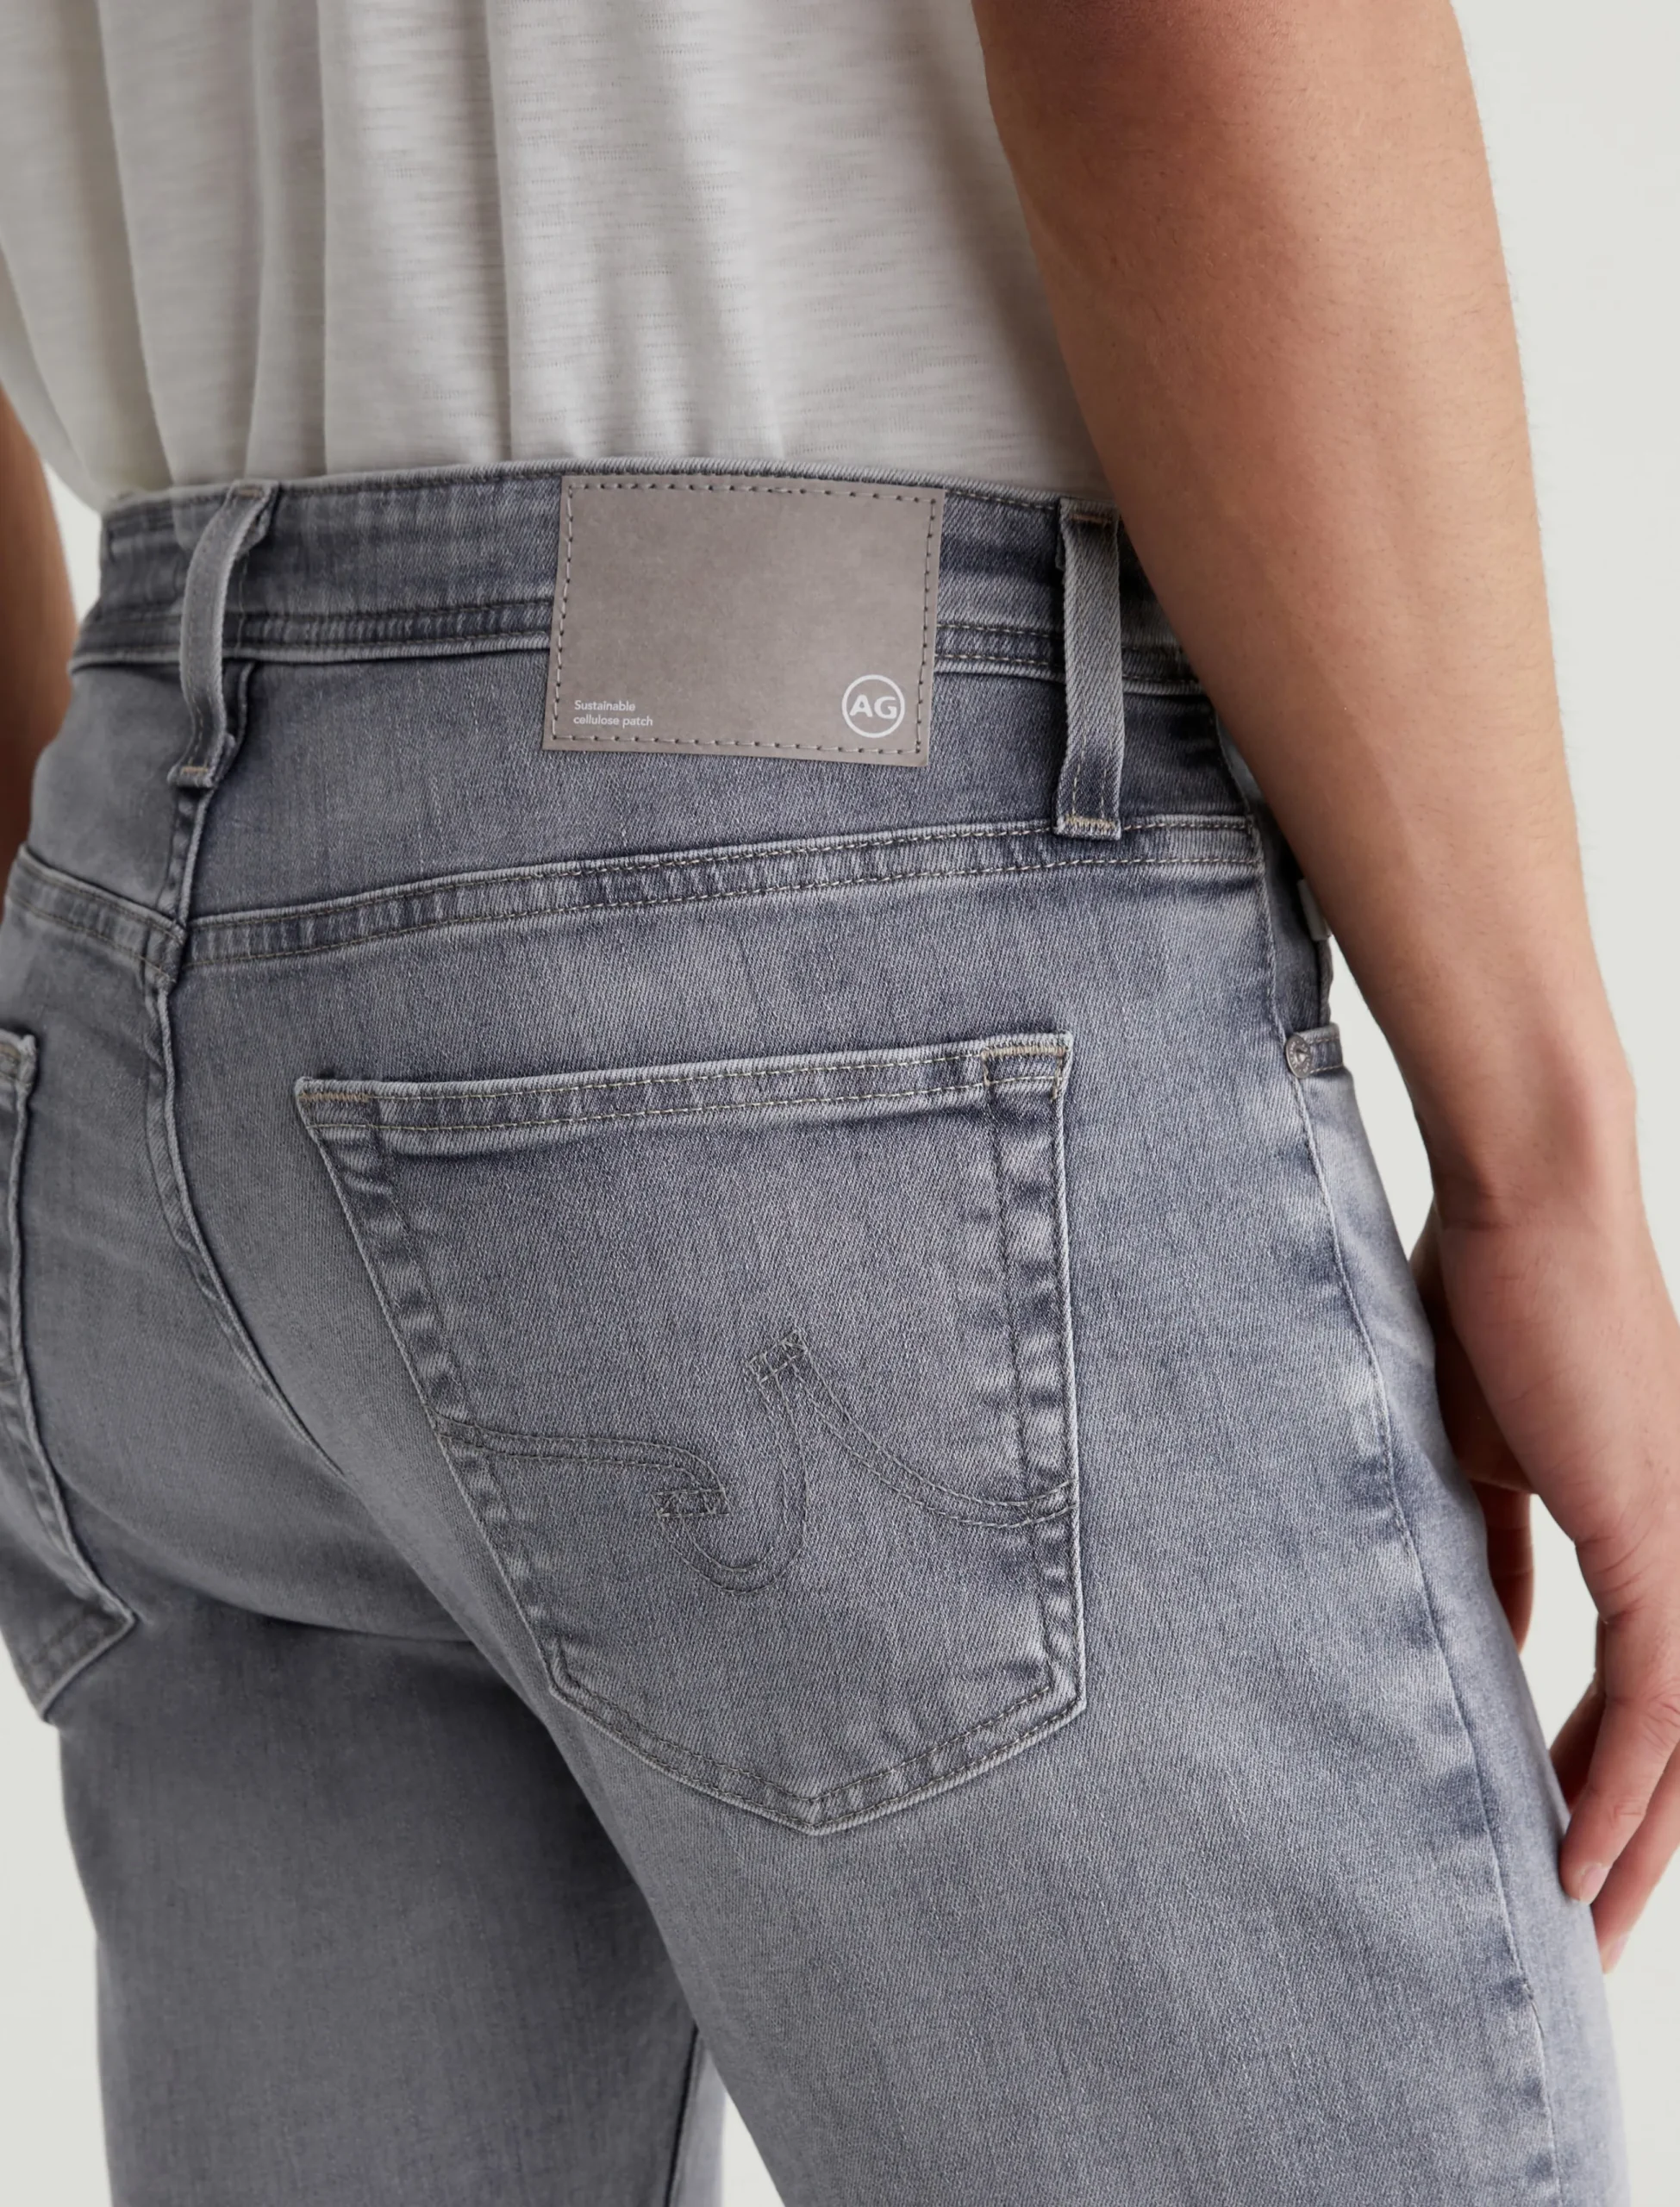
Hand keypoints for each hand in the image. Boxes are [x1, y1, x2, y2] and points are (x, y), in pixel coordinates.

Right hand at [1412, 1190, 1679, 1968]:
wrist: (1523, 1205)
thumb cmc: (1484, 1300)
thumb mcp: (1472, 1453)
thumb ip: (1494, 1549)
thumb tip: (1492, 1634)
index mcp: (1640, 1526)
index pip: (1632, 1692)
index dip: (1592, 1777)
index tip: (1542, 1842)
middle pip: (1675, 1740)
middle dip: (1627, 1842)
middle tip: (1573, 1932)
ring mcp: (1679, 1544)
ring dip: (1632, 1843)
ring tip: (1577, 1925)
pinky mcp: (1658, 1539)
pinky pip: (1656, 1702)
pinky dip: (1620, 1787)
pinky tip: (1582, 1854)